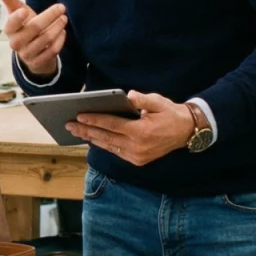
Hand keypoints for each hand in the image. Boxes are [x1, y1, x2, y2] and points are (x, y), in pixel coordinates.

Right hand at [0, 0, 67, 77]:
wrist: (31, 50)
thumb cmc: (24, 25)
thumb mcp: (16, 11)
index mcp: (10, 29)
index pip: (11, 24)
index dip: (16, 19)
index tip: (25, 11)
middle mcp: (16, 43)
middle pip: (34, 29)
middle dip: (49, 16)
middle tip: (61, 7)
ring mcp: (26, 54)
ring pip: (45, 40)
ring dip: (57, 27)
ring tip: (63, 18)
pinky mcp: (37, 62)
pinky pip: (51, 51)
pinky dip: (59, 40)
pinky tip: (62, 32)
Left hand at [64, 91, 194, 165]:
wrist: (186, 131)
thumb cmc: (170, 113)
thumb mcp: (158, 102)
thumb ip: (141, 99)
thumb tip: (127, 96)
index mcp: (141, 131)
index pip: (111, 125)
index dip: (94, 120)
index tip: (79, 116)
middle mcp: (137, 146)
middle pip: (105, 137)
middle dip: (85, 130)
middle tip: (68, 125)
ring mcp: (137, 156)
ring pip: (108, 146)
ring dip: (91, 138)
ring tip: (76, 131)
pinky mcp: (138, 160)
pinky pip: (116, 152)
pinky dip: (103, 145)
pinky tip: (92, 138)